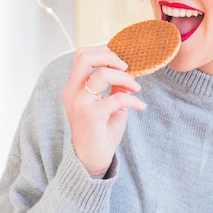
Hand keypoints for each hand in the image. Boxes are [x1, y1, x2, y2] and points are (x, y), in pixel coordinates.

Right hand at [62, 45, 145, 177]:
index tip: (120, 62)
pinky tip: (140, 106)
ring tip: (136, 89)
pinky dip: (133, 100)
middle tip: (126, 67)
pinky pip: (117, 98)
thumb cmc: (100, 132)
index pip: (82, 55)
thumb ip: (115, 87)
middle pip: (85, 57)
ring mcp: (80, 104)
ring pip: (103, 74)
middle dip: (110, 57)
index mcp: (74, 87)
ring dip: (126, 78)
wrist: (91, 160)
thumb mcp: (109, 105)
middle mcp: (73, 93)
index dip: (103, 51)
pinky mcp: (91, 116)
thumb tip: (129, 72)